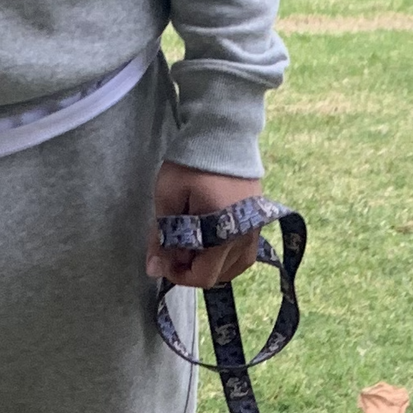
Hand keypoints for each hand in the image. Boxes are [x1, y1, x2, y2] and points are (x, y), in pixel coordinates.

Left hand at [150, 162, 268, 289]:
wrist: (223, 135)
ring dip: (211, 266)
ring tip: (193, 247)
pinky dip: (226, 258)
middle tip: (174, 250)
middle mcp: (244, 237)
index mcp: (221, 233)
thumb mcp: (167, 197)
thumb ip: (161, 236)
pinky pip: (244, 254)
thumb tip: (153, 270)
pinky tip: (212, 245)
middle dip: (192, 270)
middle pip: (218, 276)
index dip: (178, 276)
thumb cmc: (192, 164)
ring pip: (233, 269)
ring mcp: (255, 232)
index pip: (203, 276)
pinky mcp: (259, 223)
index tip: (162, 261)